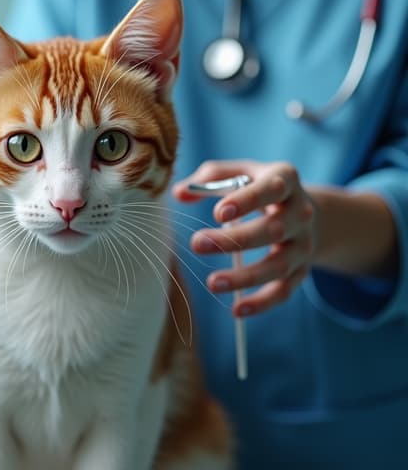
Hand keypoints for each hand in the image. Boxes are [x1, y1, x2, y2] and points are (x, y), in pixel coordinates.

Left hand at [173, 160, 315, 316]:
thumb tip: (179, 193)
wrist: (303, 210)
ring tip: (212, 283)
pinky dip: (262, 303)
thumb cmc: (257, 187)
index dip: (246, 201)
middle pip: (273, 230)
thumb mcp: (239, 172)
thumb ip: (209, 178)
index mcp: (284, 179)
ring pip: (278, 265)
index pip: (270, 189)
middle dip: (235, 240)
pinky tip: (237, 310)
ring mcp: (303, 244)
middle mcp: (300, 212)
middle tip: (197, 244)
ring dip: (245, 277)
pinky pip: (283, 291)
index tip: (219, 213)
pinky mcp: (301, 271)